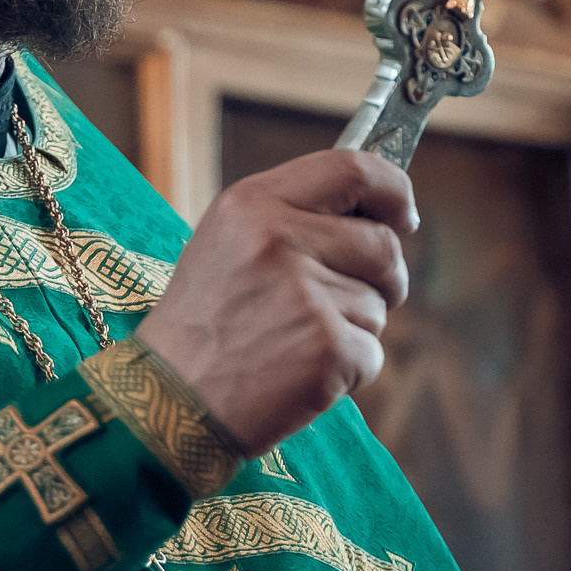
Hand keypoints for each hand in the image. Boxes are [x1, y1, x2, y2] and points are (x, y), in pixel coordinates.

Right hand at [134, 150, 416, 455]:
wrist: (168, 402)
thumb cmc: (204, 324)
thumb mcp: (228, 243)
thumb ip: (294, 216)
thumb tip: (381, 211)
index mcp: (253, 203)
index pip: (352, 168)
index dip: (393, 189)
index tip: (403, 214)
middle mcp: (280, 239)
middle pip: (382, 244)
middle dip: (383, 277)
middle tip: (348, 302)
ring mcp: (305, 295)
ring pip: (378, 305)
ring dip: (353, 330)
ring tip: (293, 344)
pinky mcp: (326, 348)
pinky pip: (373, 354)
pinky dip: (349, 373)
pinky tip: (299, 376)